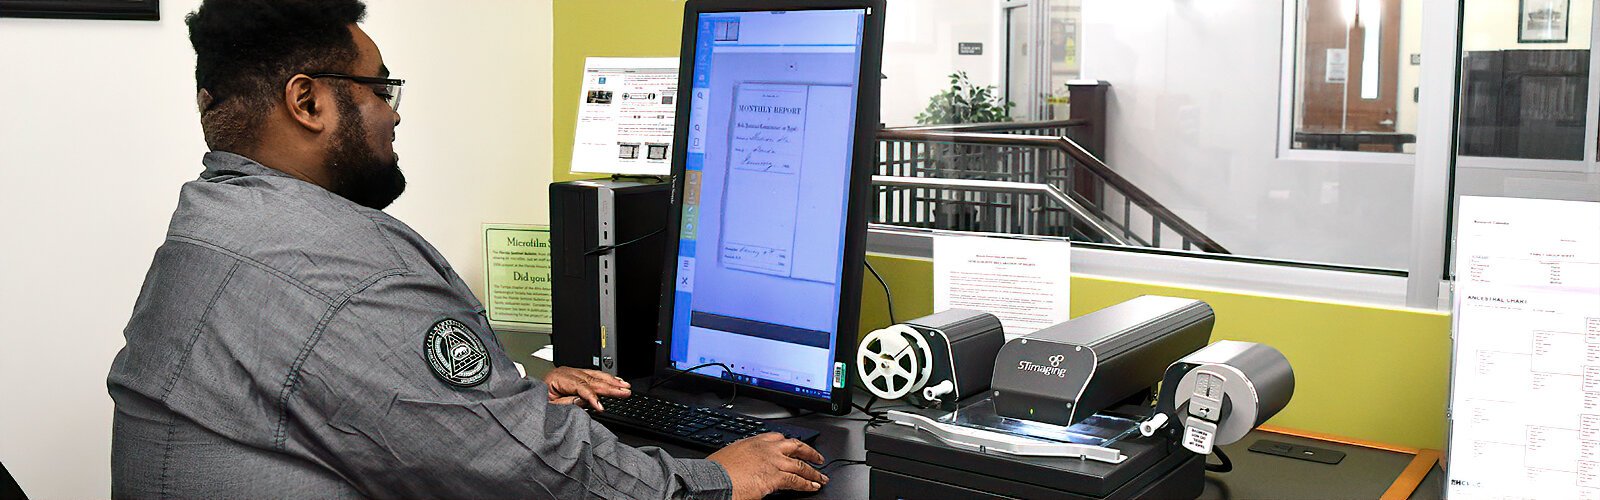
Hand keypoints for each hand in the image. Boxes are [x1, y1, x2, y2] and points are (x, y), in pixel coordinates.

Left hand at [543, 367, 630, 410]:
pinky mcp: (576, 375)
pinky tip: (616, 380)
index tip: (601, 407)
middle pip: (592, 379)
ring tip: (625, 386)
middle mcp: (566, 372)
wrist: (529, 398)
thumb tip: (587, 401)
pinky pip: (593, 375)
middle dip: (610, 387)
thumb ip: (569, 403)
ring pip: (595, 375)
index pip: (580, 387)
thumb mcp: (551, 407)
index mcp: (557, 378)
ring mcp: (572, 372)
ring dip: (612, 381)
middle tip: (624, 392)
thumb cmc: (537, 402)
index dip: (592, 397)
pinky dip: (606, 378)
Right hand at [707, 433, 827, 499]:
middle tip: (818, 457)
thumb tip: (747, 464)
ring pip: (800, 464)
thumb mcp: (731, 456)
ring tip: (821, 477)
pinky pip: (797, 479)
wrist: (713, 479)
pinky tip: (813, 487)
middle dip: (809, 452)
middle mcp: (766, 448)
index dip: (790, 443)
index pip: (777, 437)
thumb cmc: (717, 471)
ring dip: (813, 472)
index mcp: (754, 441)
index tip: (795, 447)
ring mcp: (773, 461)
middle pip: (795, 446)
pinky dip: (807, 483)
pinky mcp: (775, 476)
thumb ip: (744, 456)